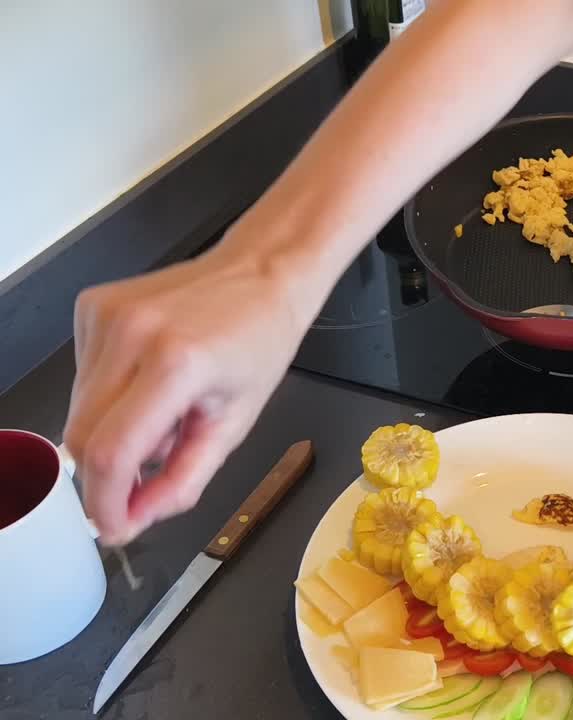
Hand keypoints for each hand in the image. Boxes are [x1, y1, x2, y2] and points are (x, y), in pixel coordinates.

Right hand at [63, 240, 314, 544]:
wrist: (261, 274)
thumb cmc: (259, 341)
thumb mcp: (235, 424)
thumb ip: (184, 480)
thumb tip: (137, 519)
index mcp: (175, 364)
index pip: (109, 453)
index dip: (104, 503)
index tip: (116, 526)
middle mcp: (131, 335)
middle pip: (82, 438)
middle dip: (108, 477)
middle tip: (145, 484)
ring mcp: (105, 317)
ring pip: (76, 411)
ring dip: (112, 433)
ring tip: (165, 416)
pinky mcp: (90, 308)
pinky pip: (81, 378)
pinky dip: (108, 399)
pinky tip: (149, 384)